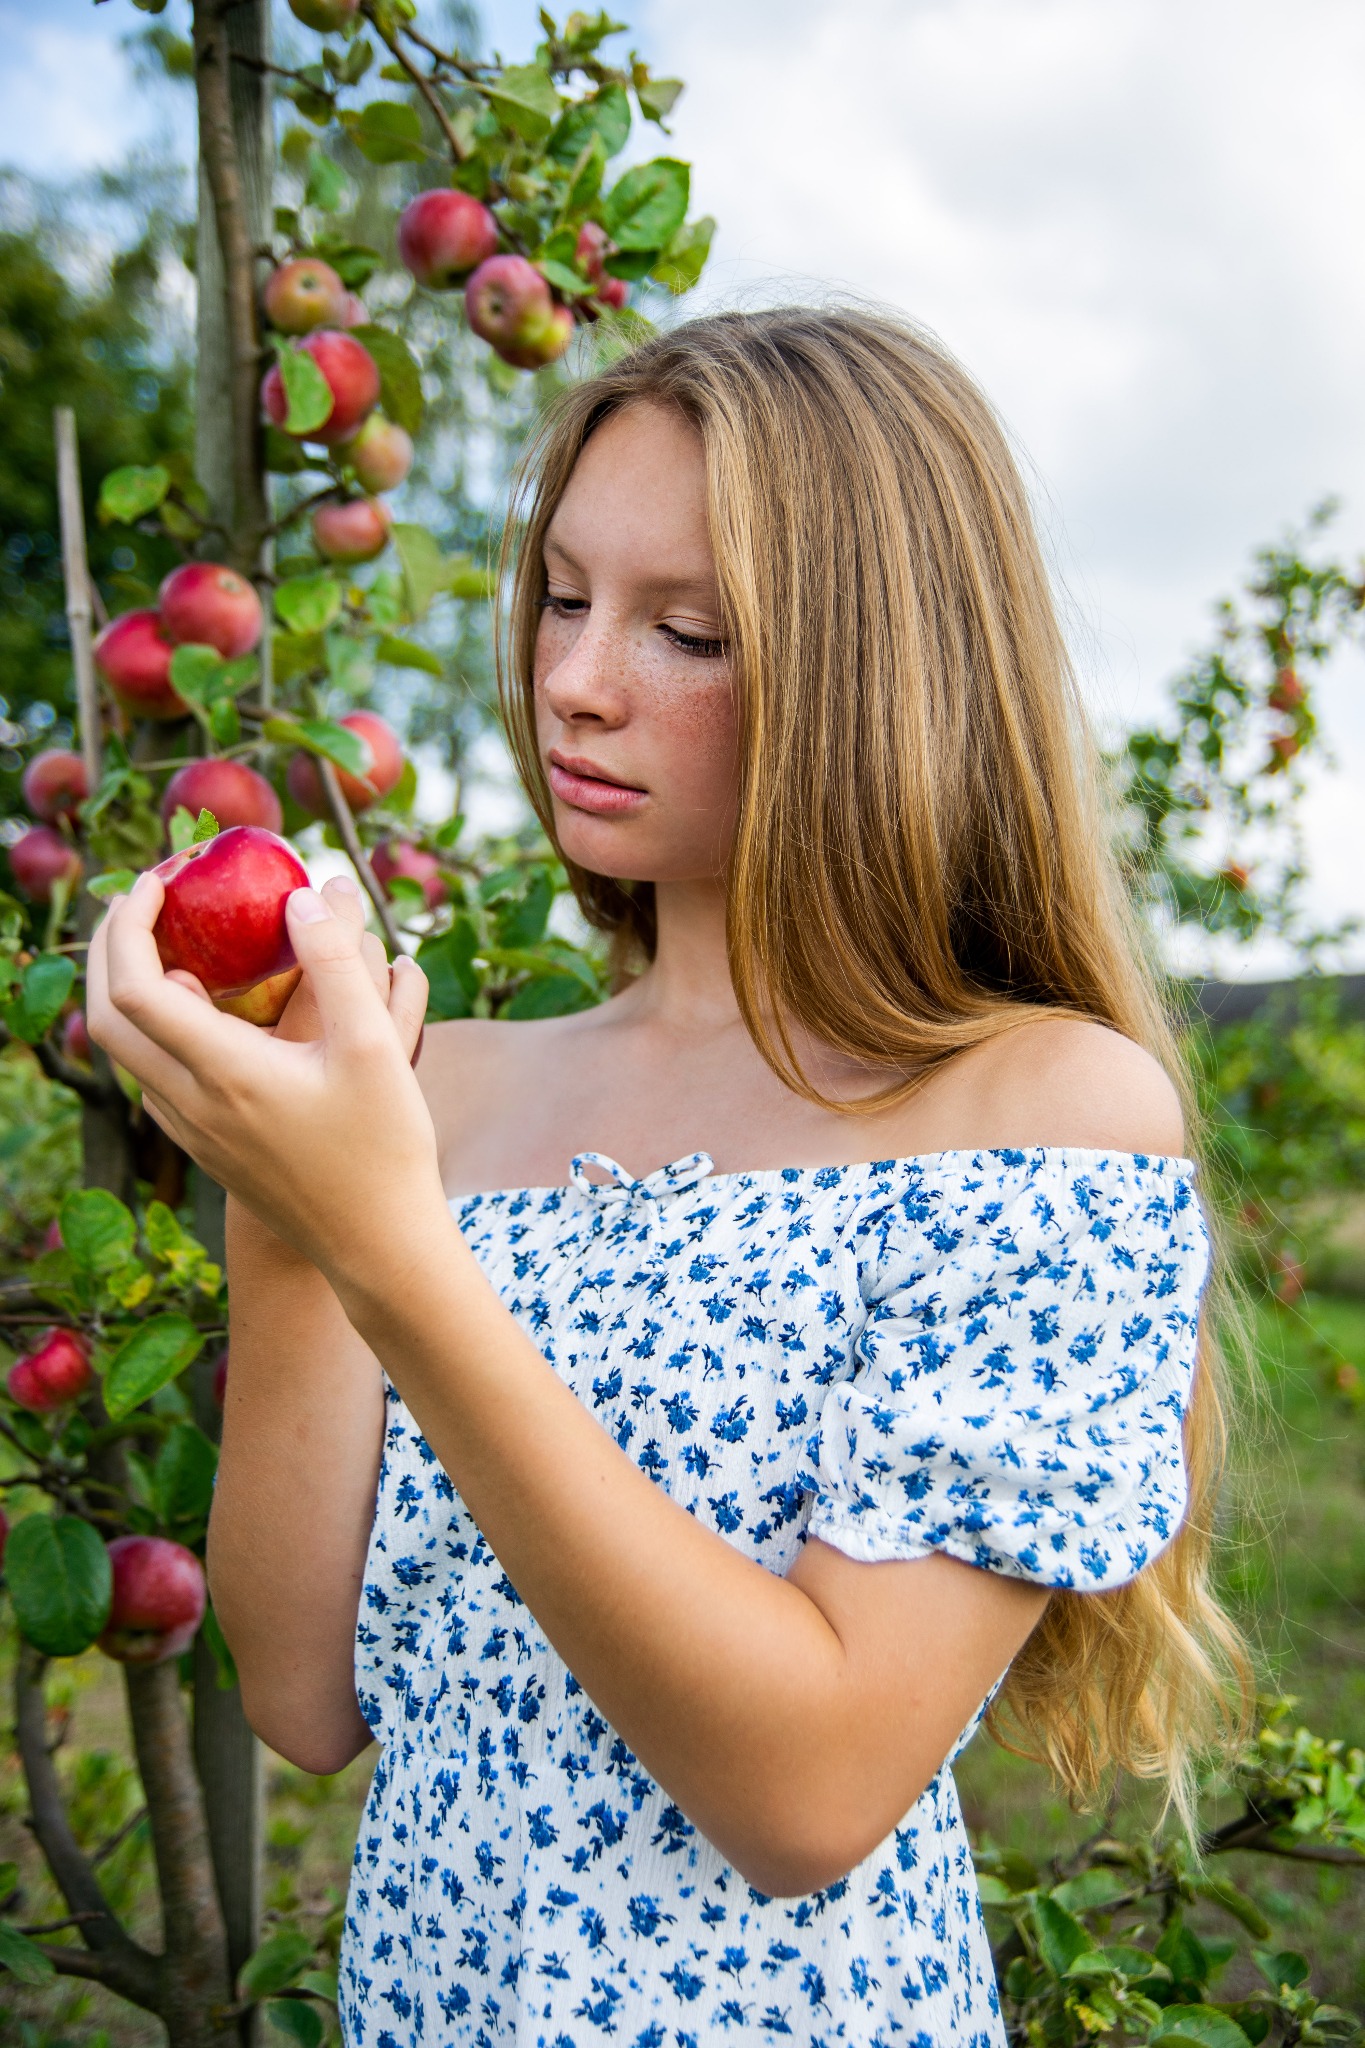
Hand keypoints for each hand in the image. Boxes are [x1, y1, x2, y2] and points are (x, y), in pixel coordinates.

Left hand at [87, 870, 449, 1296]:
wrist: (379, 1247)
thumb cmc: (384, 1149)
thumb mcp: (376, 1046)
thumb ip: (337, 964)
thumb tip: (301, 897)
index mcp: (224, 1074)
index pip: (135, 987)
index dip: (133, 923)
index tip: (165, 878)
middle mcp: (190, 1104)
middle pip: (106, 1017)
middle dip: (111, 947)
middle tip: (150, 898)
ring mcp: (192, 1133)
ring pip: (125, 1052)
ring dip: (129, 988)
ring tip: (175, 943)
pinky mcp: (206, 1149)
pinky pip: (154, 1077)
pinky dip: (157, 1028)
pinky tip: (203, 1011)